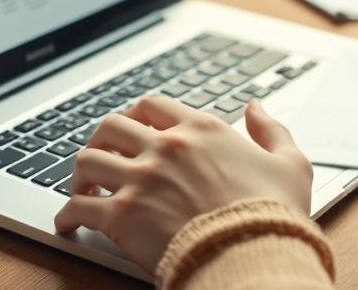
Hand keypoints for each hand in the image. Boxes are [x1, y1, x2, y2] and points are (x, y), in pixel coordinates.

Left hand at [55, 95, 312, 274]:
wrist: (255, 253)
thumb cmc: (275, 215)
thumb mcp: (290, 164)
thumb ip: (272, 130)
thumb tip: (256, 107)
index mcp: (202, 129)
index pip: (152, 105)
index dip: (135, 115)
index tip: (131, 130)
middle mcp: (167, 146)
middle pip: (111, 125)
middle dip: (100, 140)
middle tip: (100, 158)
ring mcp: (142, 179)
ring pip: (87, 160)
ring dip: (78, 175)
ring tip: (80, 190)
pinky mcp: (123, 215)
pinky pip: (78, 208)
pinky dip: (67, 216)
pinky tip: (68, 225)